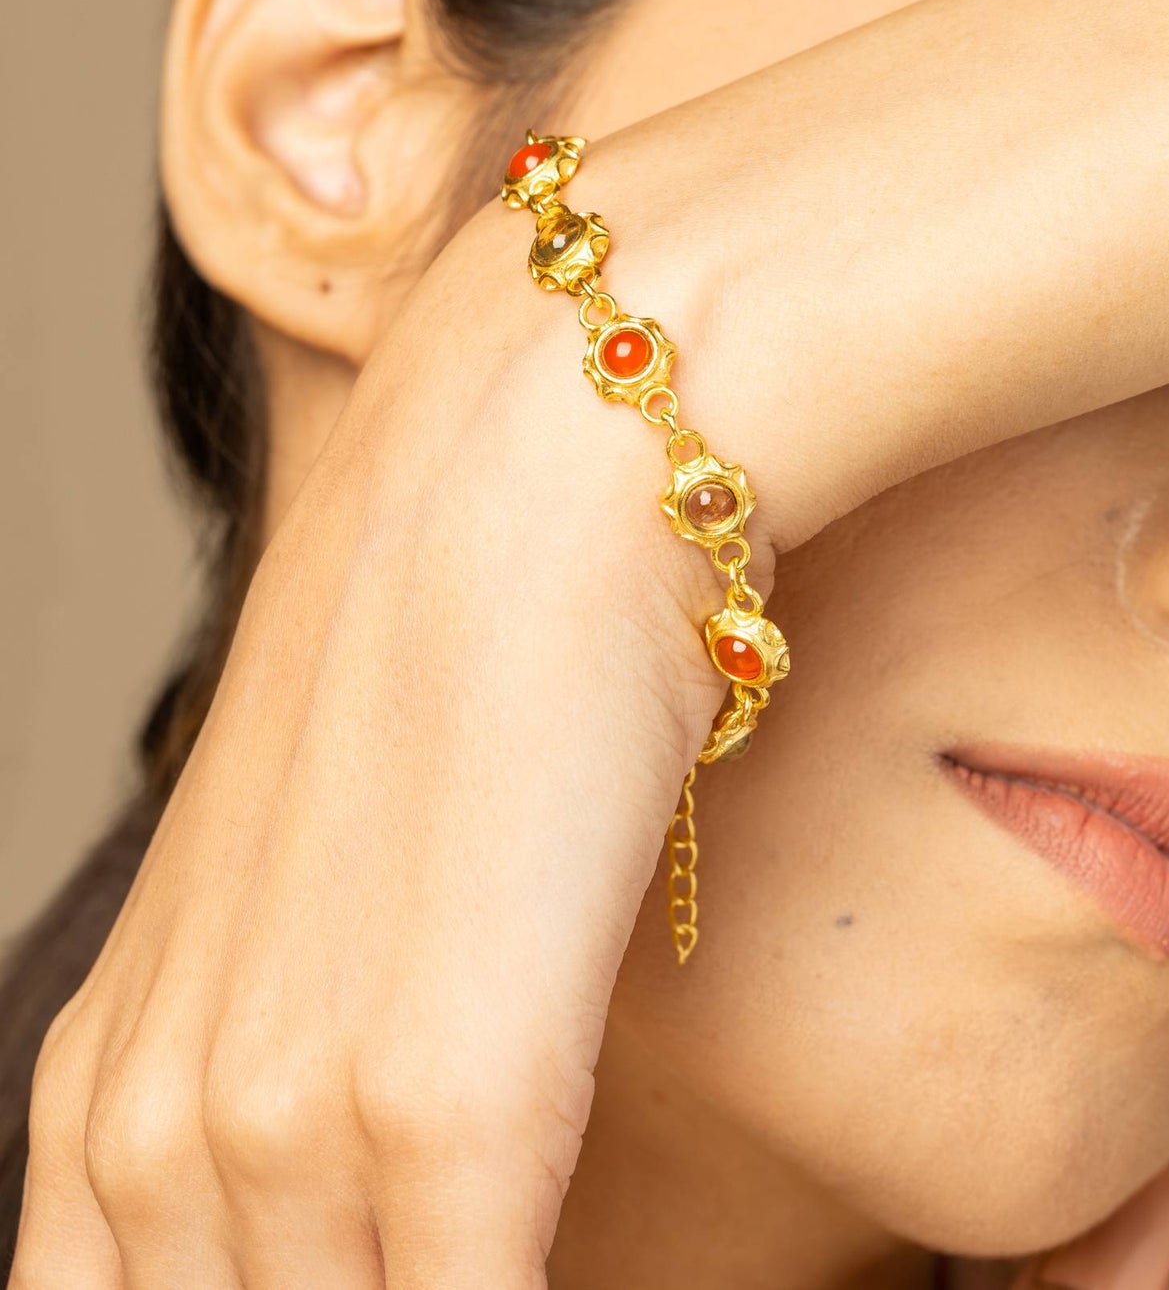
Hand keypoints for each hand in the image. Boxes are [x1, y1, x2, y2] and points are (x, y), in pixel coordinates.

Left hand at [9, 206, 741, 1288]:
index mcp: (110, 1086)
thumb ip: (325, 1062)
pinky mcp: (444, 1100)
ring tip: (530, 1283)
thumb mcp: (333, 892)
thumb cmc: (450, 660)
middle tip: (431, 1287)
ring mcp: (288, 1119)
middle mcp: (162, 1123)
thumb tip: (403, 1193)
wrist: (521, 487)